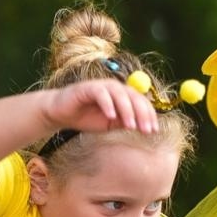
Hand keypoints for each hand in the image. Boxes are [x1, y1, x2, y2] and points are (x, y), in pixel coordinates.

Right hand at [42, 79, 157, 135]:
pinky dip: (107, 104)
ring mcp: (101, 86)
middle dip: (142, 114)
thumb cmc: (87, 118)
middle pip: (133, 96)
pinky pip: (101, 93)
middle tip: (146, 130)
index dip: (149, 115)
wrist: (62, 114)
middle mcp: (114, 87)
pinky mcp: (87, 88)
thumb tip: (144, 126)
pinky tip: (110, 116)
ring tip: (130, 126)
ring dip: (127, 110)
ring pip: (119, 93)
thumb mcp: (110, 124)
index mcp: (122, 95)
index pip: (140, 101)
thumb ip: (125, 121)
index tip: (154, 131)